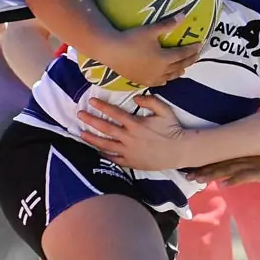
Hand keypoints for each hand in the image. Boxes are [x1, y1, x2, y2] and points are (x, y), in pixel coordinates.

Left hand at [77, 92, 192, 170]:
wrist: (179, 151)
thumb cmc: (172, 129)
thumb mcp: (164, 111)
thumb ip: (150, 101)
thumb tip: (136, 97)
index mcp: (136, 124)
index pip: (114, 113)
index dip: (102, 106)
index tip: (91, 101)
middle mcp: (129, 138)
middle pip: (105, 128)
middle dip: (91, 121)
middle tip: (79, 115)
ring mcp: (128, 151)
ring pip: (106, 145)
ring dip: (92, 139)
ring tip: (82, 134)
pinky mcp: (131, 162)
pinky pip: (114, 159)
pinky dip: (104, 155)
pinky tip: (96, 151)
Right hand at [89, 14, 202, 89]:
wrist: (110, 51)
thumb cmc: (131, 39)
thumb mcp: (150, 30)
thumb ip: (168, 24)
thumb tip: (183, 16)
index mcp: (164, 58)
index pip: (183, 54)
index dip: (192, 49)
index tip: (200, 44)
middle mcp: (160, 71)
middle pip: (179, 66)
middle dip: (189, 60)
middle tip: (196, 56)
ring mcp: (151, 77)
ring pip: (170, 77)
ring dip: (179, 72)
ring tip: (184, 69)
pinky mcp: (141, 80)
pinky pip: (158, 82)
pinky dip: (166, 80)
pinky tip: (166, 79)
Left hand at [188, 152, 259, 185]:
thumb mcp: (253, 154)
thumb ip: (241, 160)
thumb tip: (226, 168)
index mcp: (236, 154)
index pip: (216, 160)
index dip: (202, 165)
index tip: (187, 169)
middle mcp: (239, 158)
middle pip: (217, 165)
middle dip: (202, 172)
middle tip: (187, 177)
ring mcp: (248, 164)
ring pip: (226, 169)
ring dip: (212, 175)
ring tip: (198, 180)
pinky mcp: (258, 171)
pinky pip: (244, 176)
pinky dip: (234, 180)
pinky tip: (224, 184)